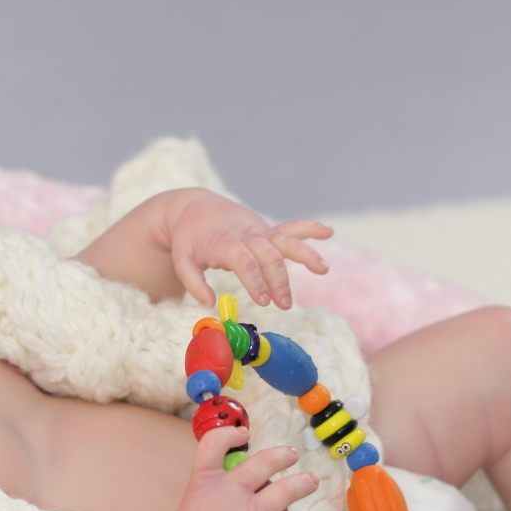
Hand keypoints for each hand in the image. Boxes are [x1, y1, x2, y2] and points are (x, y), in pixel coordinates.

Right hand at [156, 427, 319, 510]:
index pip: (215, 443)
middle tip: (291, 455)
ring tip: (311, 481)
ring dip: (303, 483)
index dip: (230, 434)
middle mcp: (232, 491)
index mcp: (207, 480)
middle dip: (282, 456)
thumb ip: (215, 489)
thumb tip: (240, 485)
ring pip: (288, 490)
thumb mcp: (194, 502)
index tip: (243, 434)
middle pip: (264, 462)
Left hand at [162, 189, 331, 309]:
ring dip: (306, 255)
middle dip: (279, 281)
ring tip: (323, 269)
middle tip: (284, 305)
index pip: (246, 262)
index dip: (256, 281)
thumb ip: (193, 283)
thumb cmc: (188, 237)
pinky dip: (310, 229)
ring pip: (287, 241)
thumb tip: (209, 304)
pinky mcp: (268, 230)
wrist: (194, 206)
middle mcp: (249, 234)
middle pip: (270, 256)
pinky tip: (328, 232)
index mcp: (227, 242)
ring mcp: (261, 230)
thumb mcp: (182, 260)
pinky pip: (292, 228)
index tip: (264, 301)